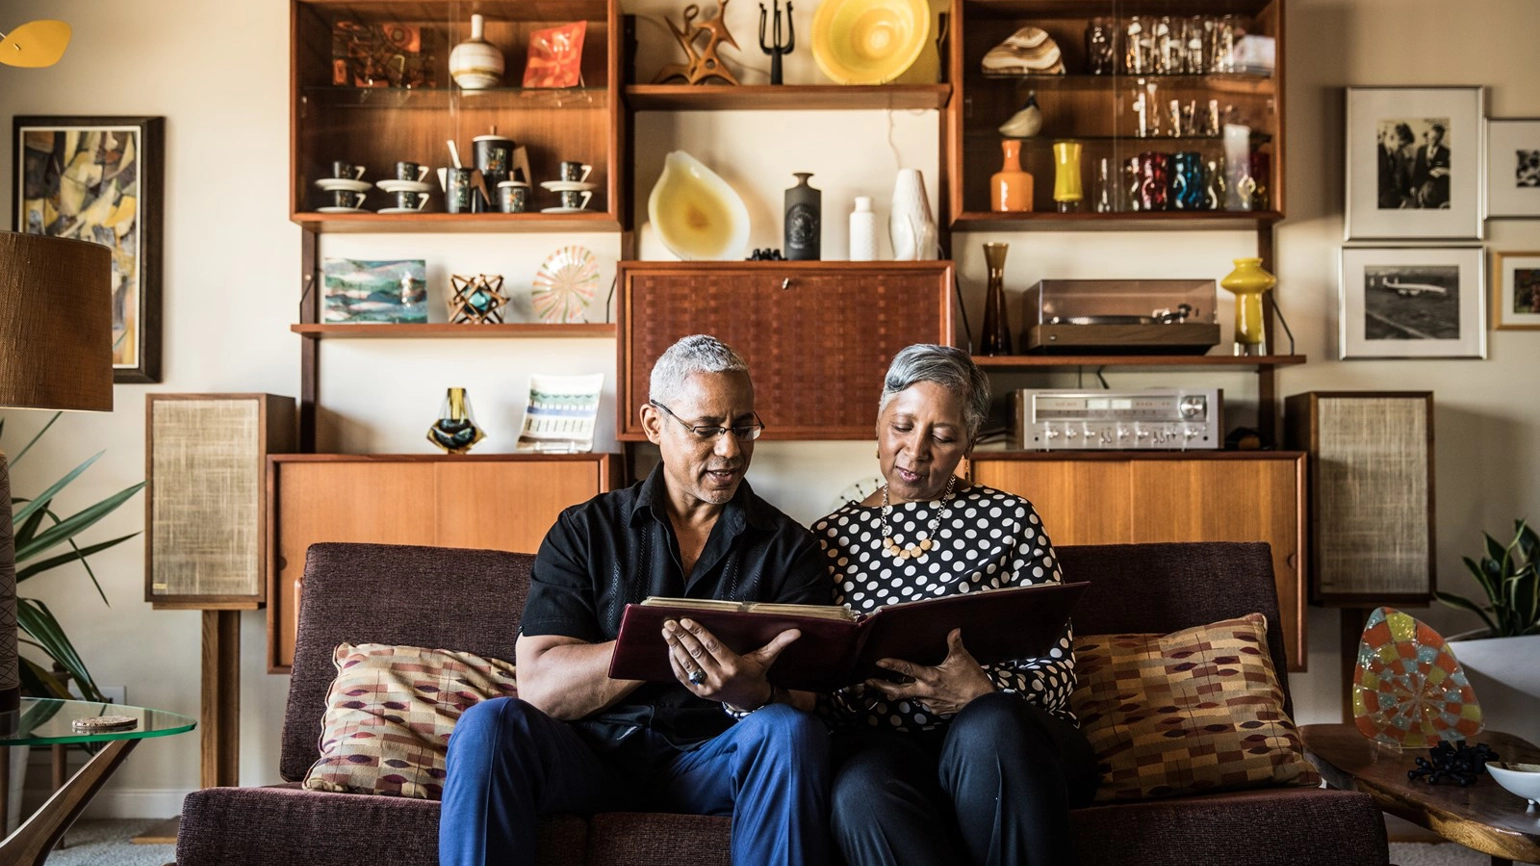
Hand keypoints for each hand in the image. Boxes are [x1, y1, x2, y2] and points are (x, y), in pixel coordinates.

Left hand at [662, 618, 799, 710]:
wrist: (749, 700)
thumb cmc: (756, 674)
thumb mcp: (767, 659)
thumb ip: (779, 643)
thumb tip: (797, 631)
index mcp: (733, 666)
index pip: (712, 646)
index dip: (698, 632)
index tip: (687, 620)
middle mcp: (719, 677)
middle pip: (696, 654)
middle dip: (681, 637)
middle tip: (670, 623)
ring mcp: (708, 687)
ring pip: (687, 664)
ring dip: (674, 647)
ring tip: (666, 632)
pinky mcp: (699, 693)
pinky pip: (683, 677)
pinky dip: (675, 663)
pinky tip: (670, 649)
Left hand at [865, 629, 995, 715]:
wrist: (982, 704)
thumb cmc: (973, 681)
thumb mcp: (963, 659)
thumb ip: (955, 644)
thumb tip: (954, 630)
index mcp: (930, 677)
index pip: (906, 669)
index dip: (891, 665)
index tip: (878, 663)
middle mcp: (926, 691)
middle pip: (898, 690)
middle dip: (882, 686)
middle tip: (870, 682)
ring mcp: (930, 703)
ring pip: (911, 696)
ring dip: (903, 690)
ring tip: (892, 685)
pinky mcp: (936, 710)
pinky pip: (924, 702)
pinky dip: (921, 696)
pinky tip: (924, 691)